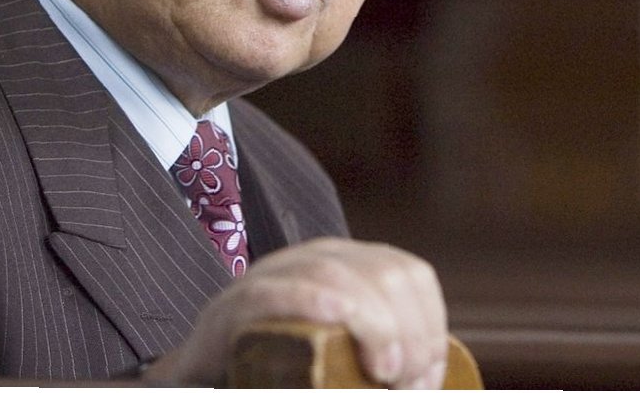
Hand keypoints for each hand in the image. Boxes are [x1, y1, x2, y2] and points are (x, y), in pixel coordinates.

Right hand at [146, 238, 447, 387]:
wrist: (207, 383)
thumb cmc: (288, 375)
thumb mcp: (348, 362)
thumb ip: (385, 358)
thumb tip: (430, 381)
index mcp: (349, 265)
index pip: (409, 274)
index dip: (431, 324)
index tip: (428, 378)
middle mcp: (314, 258)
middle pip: (382, 274)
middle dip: (407, 332)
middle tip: (402, 383)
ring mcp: (272, 276)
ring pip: (336, 275)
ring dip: (373, 325)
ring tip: (382, 372)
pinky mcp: (234, 306)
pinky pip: (273, 291)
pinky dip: (308, 299)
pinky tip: (337, 316)